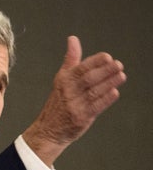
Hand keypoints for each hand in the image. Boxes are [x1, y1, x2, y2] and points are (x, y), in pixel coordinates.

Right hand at [23, 36, 125, 165]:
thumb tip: (73, 39)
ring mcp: (74, 105)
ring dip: (109, 83)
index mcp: (63, 80)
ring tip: (121, 75)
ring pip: (94, 92)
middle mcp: (68, 91)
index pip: (80, 68)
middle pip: (88, 79)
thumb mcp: (61, 79)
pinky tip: (115, 92)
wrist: (48, 129)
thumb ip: (71, 59)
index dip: (94, 62)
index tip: (107, 57)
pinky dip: (106, 99)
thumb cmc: (58, 102)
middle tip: (118, 65)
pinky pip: (95, 107)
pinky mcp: (81, 118)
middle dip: (104, 71)